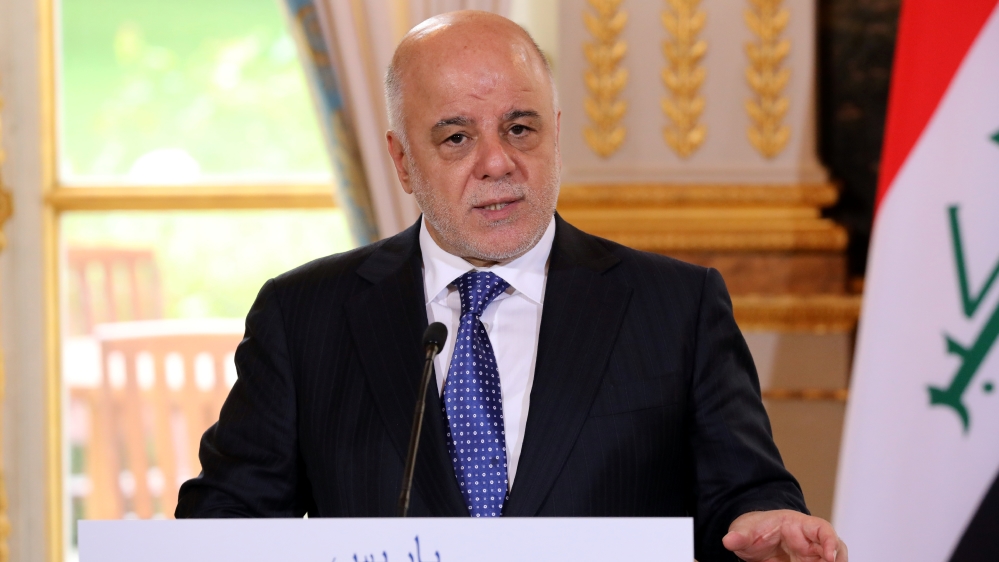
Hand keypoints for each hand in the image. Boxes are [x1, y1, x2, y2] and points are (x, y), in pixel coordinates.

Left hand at [722, 509, 846, 561]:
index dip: (831, 541)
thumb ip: (739, 536)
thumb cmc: (754, 529)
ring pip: (831, 561)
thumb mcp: (744, 531)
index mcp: (798, 525)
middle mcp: (810, 541)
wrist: (753, 538)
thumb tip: (728, 541)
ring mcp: (811, 556)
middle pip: (836, 549)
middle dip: (837, 560)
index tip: (830, 557)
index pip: (822, 529)